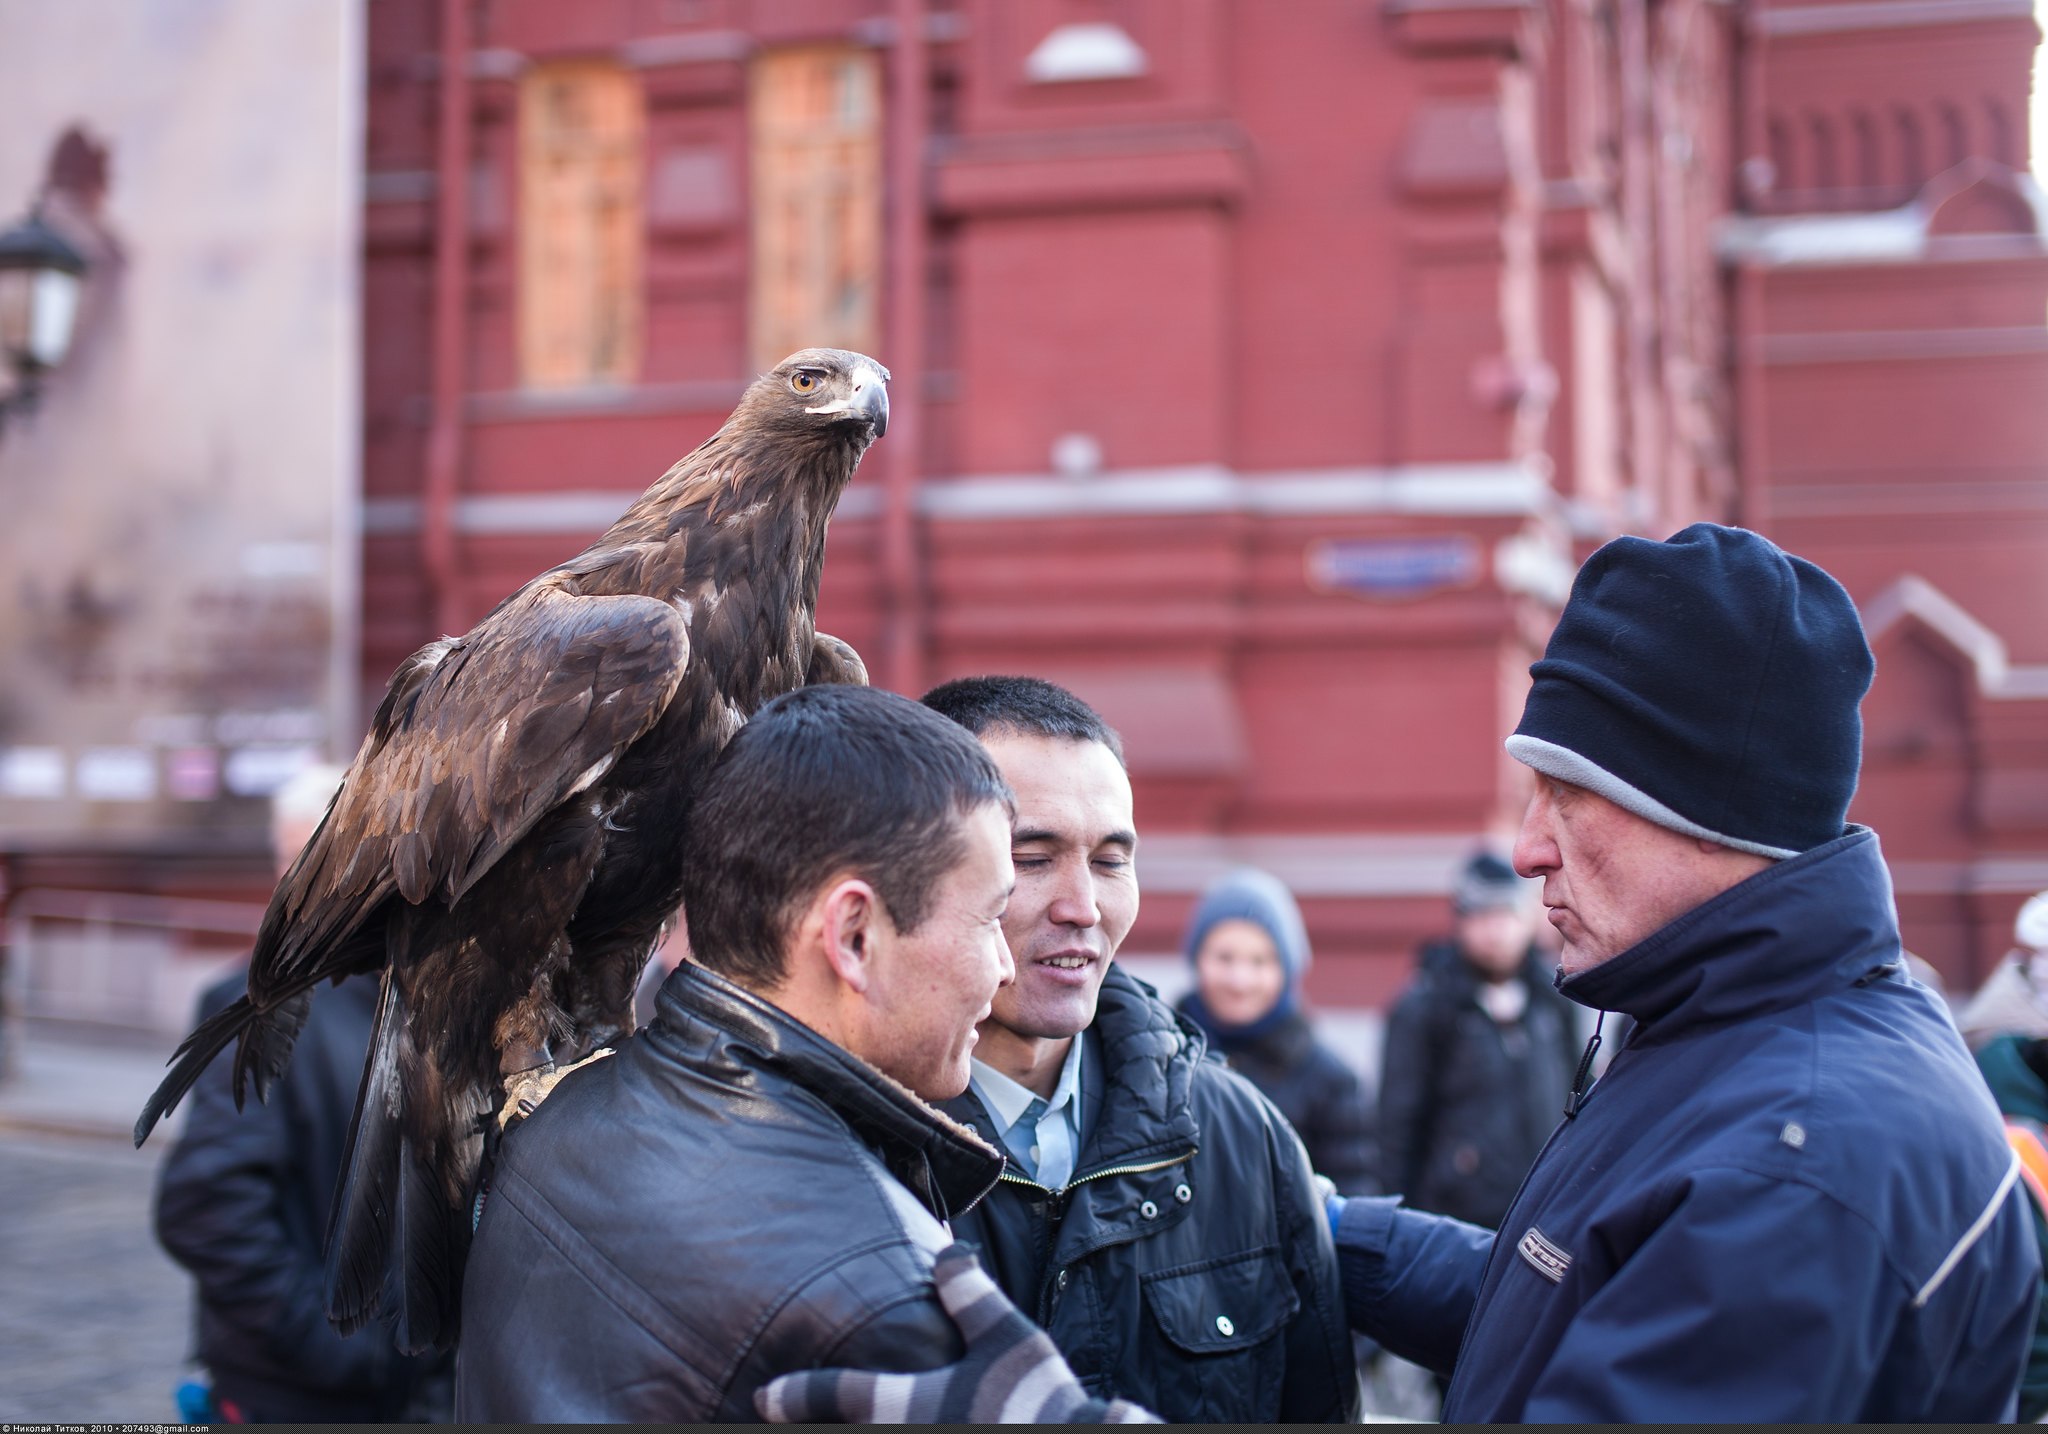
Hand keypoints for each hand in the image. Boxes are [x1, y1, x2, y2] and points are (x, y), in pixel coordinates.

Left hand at [754, 1244, 1158, 1423]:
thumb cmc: (1035, 1399)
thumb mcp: (1006, 1335)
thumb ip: (970, 1293)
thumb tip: (947, 1251)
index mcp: (905, 1405)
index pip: (840, 1395)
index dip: (797, 1396)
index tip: (765, 1399)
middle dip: (817, 1426)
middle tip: (783, 1416)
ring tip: (837, 1427)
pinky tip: (901, 1429)